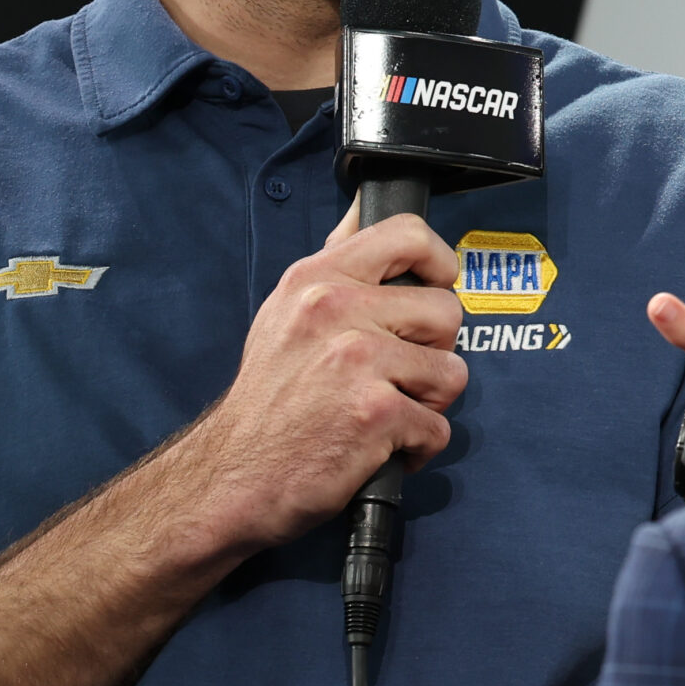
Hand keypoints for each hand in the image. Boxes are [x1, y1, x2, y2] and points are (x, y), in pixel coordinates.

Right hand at [174, 213, 467, 554]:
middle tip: (397, 375)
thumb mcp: (285, 312)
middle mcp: (336, 309)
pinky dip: (416, 447)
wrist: (232, 474)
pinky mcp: (375, 413)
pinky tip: (379, 447)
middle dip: (434, 351)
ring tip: (386, 412)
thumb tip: (362, 211)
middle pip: (447, 311)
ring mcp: (357, 360)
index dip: (439, 263)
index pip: (410, 235)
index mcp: (318, 278)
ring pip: (452, 373)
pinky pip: (437, 428)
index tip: (435, 287)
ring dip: (428, 403)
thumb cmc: (267, 399)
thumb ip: (334, 264)